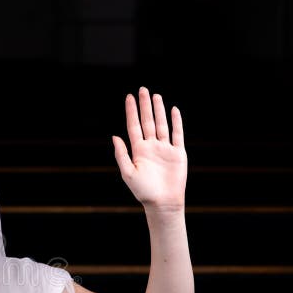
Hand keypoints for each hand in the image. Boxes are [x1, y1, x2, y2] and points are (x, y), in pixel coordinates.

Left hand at [112, 87, 186, 210]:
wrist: (163, 202)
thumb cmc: (143, 191)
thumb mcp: (128, 172)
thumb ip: (121, 154)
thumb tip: (114, 136)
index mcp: (138, 150)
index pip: (134, 126)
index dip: (131, 112)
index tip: (129, 97)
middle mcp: (151, 147)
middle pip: (147, 121)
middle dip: (144, 106)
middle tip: (142, 89)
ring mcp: (165, 149)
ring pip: (162, 124)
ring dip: (159, 110)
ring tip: (156, 96)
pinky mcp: (178, 153)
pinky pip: (177, 134)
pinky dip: (176, 122)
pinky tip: (173, 110)